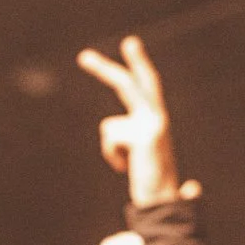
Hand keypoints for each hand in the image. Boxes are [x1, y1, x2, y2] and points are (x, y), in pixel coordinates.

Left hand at [76, 36, 192, 208]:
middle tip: (82, 56)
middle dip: (104, 70)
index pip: (145, 84)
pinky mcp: (146, 136)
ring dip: (111, 149)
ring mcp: (153, 124)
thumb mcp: (133, 152)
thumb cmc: (148, 181)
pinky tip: (126, 169)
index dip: (138, 64)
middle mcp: (157, 117)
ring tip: (128, 166)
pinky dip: (112, 156)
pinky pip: (110, 140)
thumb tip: (109, 128)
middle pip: (127, 85)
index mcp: (155, 118)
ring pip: (108, 128)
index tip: (129, 43)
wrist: (163, 202)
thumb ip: (123, 134)